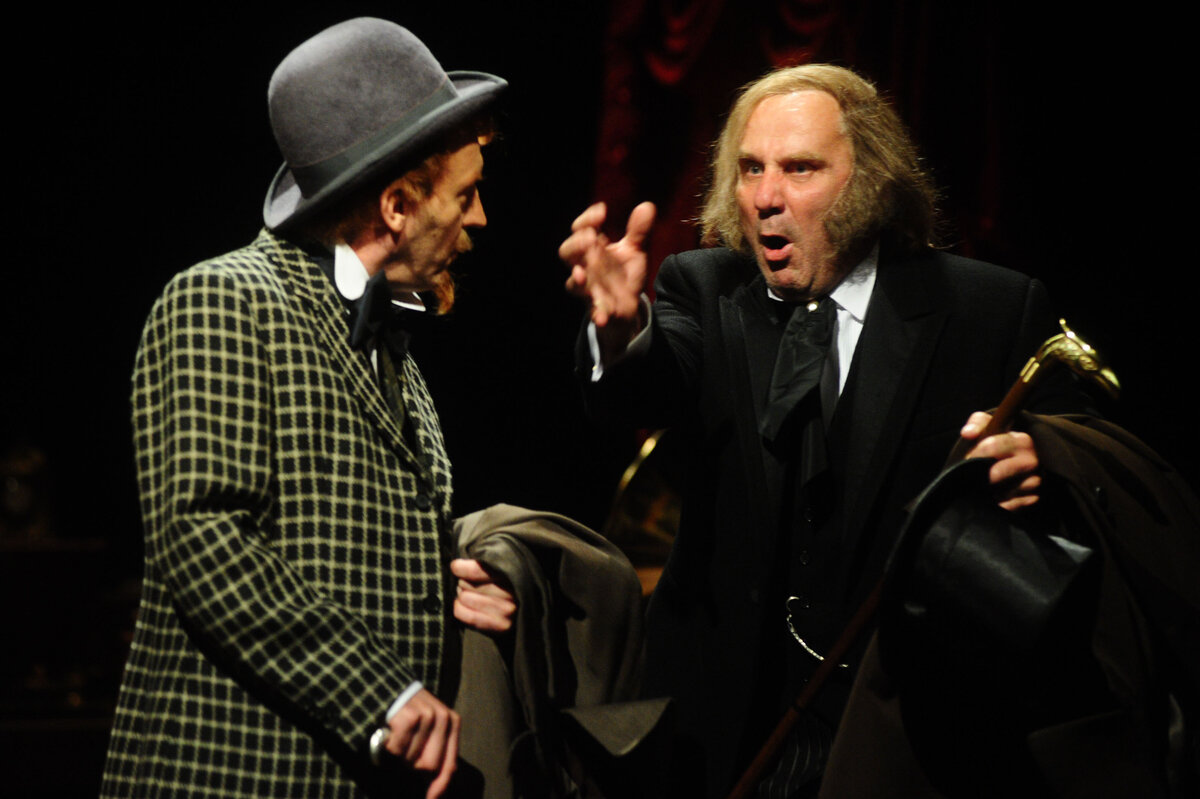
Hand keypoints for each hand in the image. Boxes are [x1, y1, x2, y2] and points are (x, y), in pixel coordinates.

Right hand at [384, 689, 459, 798]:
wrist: (389, 685)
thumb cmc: (409, 714)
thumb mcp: (428, 730)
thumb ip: (434, 755)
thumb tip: (434, 792)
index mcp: (452, 723)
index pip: (449, 765)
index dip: (439, 787)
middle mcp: (444, 718)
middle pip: (430, 767)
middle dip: (413, 767)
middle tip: (404, 751)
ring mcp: (427, 716)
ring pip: (411, 761)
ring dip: (399, 756)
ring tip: (397, 737)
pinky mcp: (409, 717)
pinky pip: (397, 751)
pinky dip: (388, 748)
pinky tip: (389, 732)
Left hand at [450, 558, 515, 633]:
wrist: (528, 608)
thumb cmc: (505, 581)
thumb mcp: (499, 565)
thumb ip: (483, 562)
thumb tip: (457, 565)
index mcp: (512, 571)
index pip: (476, 570)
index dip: (461, 567)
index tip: (456, 566)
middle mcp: (512, 592)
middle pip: (466, 584)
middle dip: (463, 582)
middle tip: (470, 584)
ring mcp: (508, 610)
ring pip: (465, 598)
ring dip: (463, 596)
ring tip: (470, 595)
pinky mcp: (502, 625)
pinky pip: (465, 614)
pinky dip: (460, 609)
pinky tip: (465, 606)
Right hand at [559, 201, 655, 328]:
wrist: (628, 306)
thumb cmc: (624, 274)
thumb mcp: (635, 251)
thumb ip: (639, 232)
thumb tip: (647, 206)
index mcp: (593, 248)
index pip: (580, 229)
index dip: (587, 219)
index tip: (603, 212)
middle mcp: (586, 266)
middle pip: (567, 252)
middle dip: (575, 245)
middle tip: (590, 238)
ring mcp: (589, 288)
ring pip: (574, 283)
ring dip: (578, 278)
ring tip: (582, 274)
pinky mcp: (599, 308)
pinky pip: (594, 311)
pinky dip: (597, 313)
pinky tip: (602, 316)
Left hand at [960, 411, 1041, 509]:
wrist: (1015, 457)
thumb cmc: (997, 440)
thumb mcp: (988, 425)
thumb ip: (977, 423)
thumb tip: (968, 433)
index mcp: (1021, 440)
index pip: (993, 446)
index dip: (975, 454)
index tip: (966, 459)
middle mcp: (1031, 460)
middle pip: (999, 472)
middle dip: (981, 476)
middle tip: (970, 478)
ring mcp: (1035, 480)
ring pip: (1006, 490)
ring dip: (990, 491)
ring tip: (982, 487)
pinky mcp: (1034, 497)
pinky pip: (1013, 505)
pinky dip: (1001, 504)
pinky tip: (994, 498)